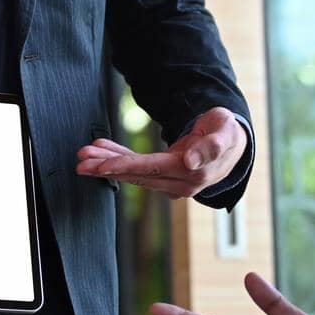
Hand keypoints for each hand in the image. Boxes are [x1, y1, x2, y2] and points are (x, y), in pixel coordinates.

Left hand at [74, 107, 247, 197]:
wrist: (234, 145)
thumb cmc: (228, 133)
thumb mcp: (226, 132)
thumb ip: (211, 145)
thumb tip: (190, 161)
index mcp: (193, 172)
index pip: (151, 170)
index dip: (125, 166)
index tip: (101, 165)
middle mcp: (179, 182)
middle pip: (137, 174)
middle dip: (106, 168)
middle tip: (80, 162)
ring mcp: (171, 182)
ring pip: (134, 173)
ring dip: (107, 165)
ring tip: (84, 156)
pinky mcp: (165, 176)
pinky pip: (138, 169)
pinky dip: (119, 159)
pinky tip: (101, 151)